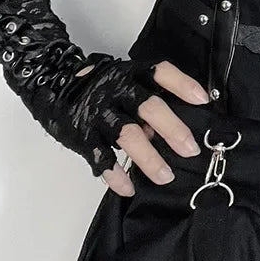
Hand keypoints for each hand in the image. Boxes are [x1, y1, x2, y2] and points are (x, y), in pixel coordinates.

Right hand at [50, 57, 209, 195]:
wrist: (56, 86)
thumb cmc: (104, 86)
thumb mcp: (126, 80)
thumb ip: (148, 99)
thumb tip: (171, 128)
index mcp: (132, 73)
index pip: (161, 72)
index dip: (183, 84)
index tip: (203, 100)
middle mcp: (117, 90)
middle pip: (149, 107)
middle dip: (173, 129)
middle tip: (191, 149)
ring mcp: (100, 113)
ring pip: (128, 135)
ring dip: (149, 159)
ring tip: (166, 176)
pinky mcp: (83, 135)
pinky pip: (101, 158)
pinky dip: (116, 175)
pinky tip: (129, 188)